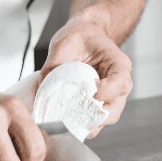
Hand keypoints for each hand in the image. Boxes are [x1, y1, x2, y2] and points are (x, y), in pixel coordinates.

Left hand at [41, 14, 133, 137]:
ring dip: (86, 124)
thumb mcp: (65, 44)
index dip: (106, 91)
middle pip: (115, 110)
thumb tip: (40, 90)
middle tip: (72, 115)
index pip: (121, 83)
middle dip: (93, 117)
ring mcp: (111, 97)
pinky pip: (95, 121)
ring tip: (65, 122)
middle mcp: (119, 84)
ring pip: (105, 120)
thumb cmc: (79, 36)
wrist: (85, 36)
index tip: (89, 90)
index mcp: (118, 64)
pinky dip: (81, 124)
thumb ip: (54, 66)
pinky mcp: (99, 104)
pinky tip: (65, 121)